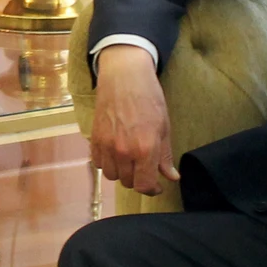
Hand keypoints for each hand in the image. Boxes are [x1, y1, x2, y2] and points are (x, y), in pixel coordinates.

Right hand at [89, 45, 180, 194]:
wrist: (124, 76)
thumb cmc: (149, 98)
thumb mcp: (164, 127)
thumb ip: (165, 156)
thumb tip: (172, 177)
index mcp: (145, 149)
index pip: (144, 185)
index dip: (152, 189)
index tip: (156, 186)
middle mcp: (123, 151)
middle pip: (127, 183)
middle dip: (138, 179)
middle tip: (144, 168)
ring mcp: (106, 146)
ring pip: (112, 175)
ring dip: (122, 172)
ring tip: (129, 159)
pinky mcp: (94, 139)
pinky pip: (98, 163)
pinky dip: (107, 163)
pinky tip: (115, 152)